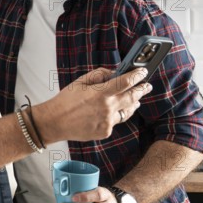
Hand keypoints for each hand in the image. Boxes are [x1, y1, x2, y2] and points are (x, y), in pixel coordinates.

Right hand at [36, 68, 151, 141]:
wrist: (55, 122)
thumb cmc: (65, 100)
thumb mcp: (80, 81)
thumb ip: (99, 75)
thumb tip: (113, 73)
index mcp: (100, 92)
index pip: (126, 81)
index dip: (137, 75)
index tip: (143, 71)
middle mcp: (107, 107)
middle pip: (132, 97)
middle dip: (142, 90)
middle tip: (147, 85)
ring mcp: (108, 121)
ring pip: (127, 111)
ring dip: (134, 103)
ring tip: (136, 99)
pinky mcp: (105, 132)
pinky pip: (115, 121)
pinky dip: (115, 115)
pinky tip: (111, 112)